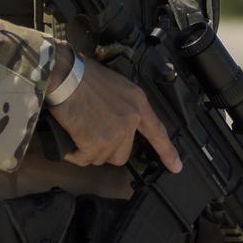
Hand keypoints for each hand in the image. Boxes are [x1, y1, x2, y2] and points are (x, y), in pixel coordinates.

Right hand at [47, 51, 181, 172]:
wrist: (66, 76)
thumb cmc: (84, 76)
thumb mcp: (116, 85)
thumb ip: (124, 105)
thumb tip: (116, 122)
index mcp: (138, 103)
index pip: (157, 131)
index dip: (167, 151)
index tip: (176, 167)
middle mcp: (131, 120)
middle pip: (122, 154)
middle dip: (106, 149)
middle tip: (91, 133)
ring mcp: (116, 133)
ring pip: (101, 158)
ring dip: (88, 150)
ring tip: (79, 129)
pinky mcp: (97, 143)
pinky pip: (85, 159)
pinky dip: (75, 153)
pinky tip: (71, 137)